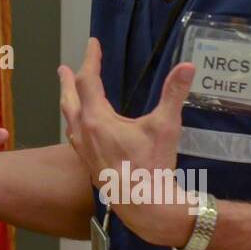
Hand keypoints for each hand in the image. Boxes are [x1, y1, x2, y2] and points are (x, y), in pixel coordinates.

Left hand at [62, 38, 196, 246]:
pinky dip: (74, 123)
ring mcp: (83, 149)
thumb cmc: (153, 165)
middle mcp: (84, 132)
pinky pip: (74, 136)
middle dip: (68, 81)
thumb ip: (174, 93)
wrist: (145, 206)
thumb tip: (187, 66)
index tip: (93, 43)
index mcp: (98, 119)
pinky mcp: (88, 163)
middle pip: (70, 99)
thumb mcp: (166, 126)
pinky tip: (79, 128)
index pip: (89, 80)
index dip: (91, 59)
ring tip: (68, 93)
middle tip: (63, 68)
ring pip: (69, 118)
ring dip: (68, 101)